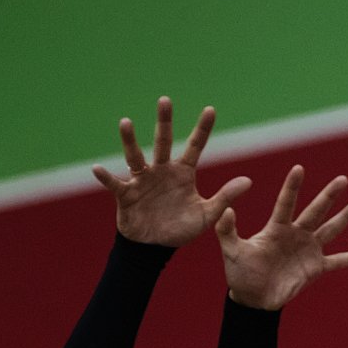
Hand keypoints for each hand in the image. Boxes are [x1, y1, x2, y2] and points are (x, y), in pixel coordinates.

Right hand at [92, 97, 251, 246]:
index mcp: (183, 173)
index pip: (195, 146)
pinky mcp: (126, 194)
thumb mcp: (207, 215)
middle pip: (163, 141)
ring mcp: (143, 180)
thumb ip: (226, 197)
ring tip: (126, 122)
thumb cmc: (180, 229)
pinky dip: (107, 177)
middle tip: (165, 100)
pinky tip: (98, 169)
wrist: (155, 247)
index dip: (203, 129)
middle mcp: (162, 171)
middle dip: (164, 121)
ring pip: (135, 156)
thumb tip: (248, 181)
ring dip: (130, 141)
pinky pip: (115, 184)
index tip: (211, 109)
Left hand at [216, 165, 347, 309]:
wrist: (253, 299)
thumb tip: (226, 210)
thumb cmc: (240, 274)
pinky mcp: (316, 268)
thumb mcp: (232, 252)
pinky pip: (338, 261)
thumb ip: (228, 232)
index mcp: (277, 229)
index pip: (286, 203)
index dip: (292, 187)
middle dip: (329, 196)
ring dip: (346, 217)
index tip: (299, 168)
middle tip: (343, 179)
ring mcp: (308, 250)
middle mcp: (296, 234)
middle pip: (316, 211)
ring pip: (331, 230)